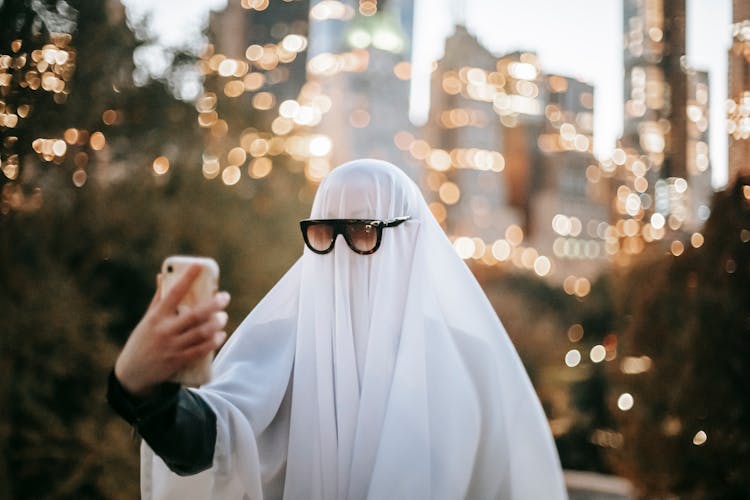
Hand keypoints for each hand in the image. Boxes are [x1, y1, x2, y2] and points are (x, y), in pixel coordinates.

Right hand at [114, 264, 229, 397]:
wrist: (132, 374)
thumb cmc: (142, 341)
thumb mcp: (147, 319)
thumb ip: (158, 299)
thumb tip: (162, 275)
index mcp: (156, 316)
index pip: (173, 293)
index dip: (187, 278)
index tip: (198, 265)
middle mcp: (164, 330)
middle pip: (194, 315)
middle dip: (213, 305)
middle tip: (225, 297)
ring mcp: (172, 346)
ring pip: (200, 333)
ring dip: (216, 323)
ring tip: (223, 317)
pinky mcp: (178, 361)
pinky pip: (200, 350)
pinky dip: (213, 342)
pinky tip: (220, 335)